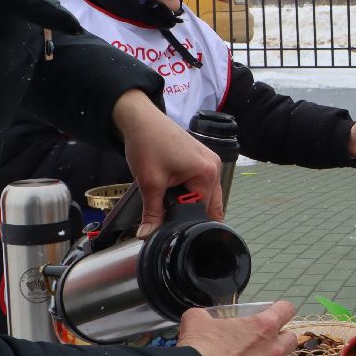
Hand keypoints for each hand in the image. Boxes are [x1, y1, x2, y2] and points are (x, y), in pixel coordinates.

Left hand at [112, 90, 224, 232]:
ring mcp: (210, 163)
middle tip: (171, 220)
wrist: (141, 120)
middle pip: (211, 205)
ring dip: (191, 203)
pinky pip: (203, 184)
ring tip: (171, 204)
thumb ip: (153, 212)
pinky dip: (191, 192)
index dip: (188, 223)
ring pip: (207, 195)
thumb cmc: (148, 144)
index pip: (205, 211)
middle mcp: (215, 168)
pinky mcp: (203, 160)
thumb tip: (147, 235)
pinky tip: (175, 193)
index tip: (172, 230)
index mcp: (207, 173)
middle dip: (192, 215)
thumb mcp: (150, 183)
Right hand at [176, 300, 305, 355]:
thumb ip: (204, 315)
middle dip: (279, 339)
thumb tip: (201, 318)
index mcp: (263, 326)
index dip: (280, 311)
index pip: (286, 310)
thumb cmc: (198, 350)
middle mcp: (274, 349)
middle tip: (263, 344)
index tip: (274, 314)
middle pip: (290, 339)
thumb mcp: (197, 320)